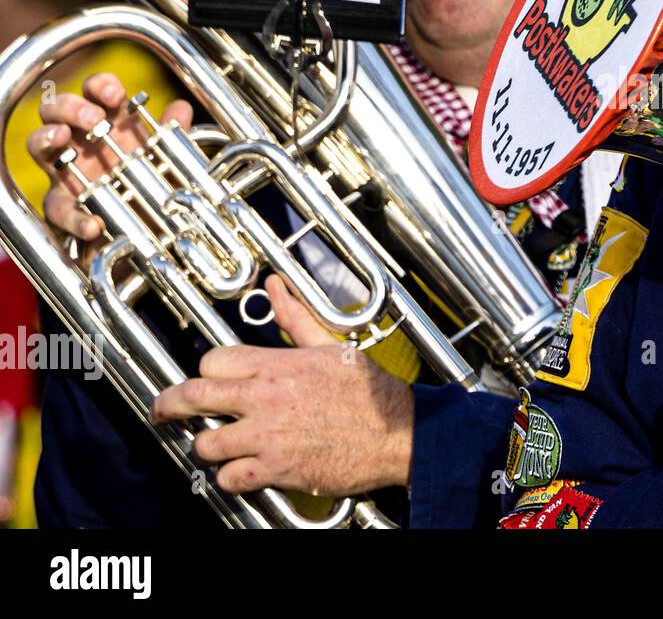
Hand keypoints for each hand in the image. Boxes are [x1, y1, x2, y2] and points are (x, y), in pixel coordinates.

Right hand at [27, 71, 191, 244]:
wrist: (146, 224)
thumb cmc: (149, 176)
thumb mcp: (166, 154)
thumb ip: (172, 133)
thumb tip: (181, 108)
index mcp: (106, 121)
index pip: (93, 91)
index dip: (99, 86)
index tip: (115, 96)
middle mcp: (79, 140)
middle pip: (55, 109)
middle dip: (71, 106)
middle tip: (94, 120)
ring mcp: (64, 170)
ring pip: (37, 144)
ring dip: (46, 136)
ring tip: (62, 138)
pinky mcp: (62, 205)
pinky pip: (58, 210)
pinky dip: (75, 218)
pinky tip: (94, 224)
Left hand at [150, 274, 414, 496]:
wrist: (396, 433)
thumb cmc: (368, 391)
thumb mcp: (331, 346)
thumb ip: (295, 318)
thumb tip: (275, 286)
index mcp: (276, 365)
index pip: (212, 362)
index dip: (205, 371)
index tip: (205, 380)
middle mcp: (265, 399)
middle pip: (192, 397)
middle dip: (169, 405)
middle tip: (163, 412)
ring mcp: (267, 437)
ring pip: (205, 444)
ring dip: (208, 447)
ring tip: (218, 446)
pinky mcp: (276, 470)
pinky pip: (229, 480)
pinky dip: (230, 479)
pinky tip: (241, 472)